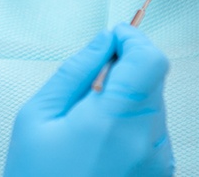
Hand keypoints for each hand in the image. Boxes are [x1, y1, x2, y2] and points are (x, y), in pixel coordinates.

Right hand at [4, 23, 173, 176]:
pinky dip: (134, 121)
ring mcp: (157, 162)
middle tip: (94, 80)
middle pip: (154, 77)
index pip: (150, 60)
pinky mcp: (160, 175)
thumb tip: (104, 41)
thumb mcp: (38, 117)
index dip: (133, 39)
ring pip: (155, 102)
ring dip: (130, 96)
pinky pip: (154, 129)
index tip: (114, 37)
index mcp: (114, 122)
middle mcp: (146, 142)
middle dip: (128, 66)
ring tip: (92, 120)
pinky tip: (103, 139)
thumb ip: (76, 70)